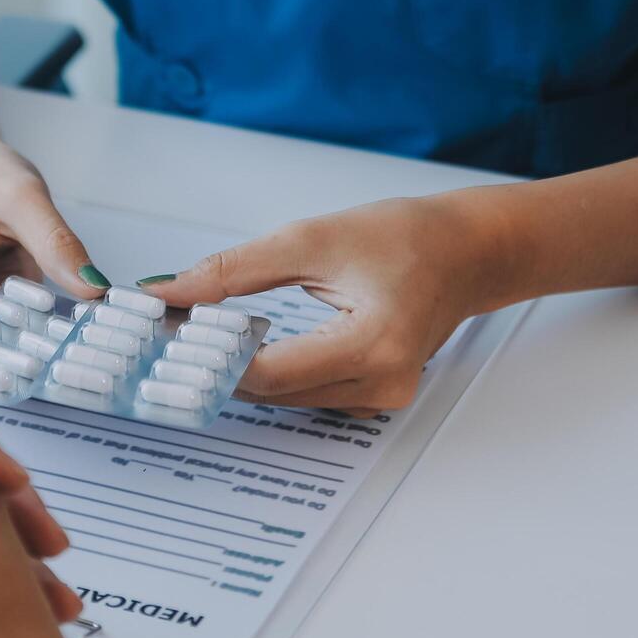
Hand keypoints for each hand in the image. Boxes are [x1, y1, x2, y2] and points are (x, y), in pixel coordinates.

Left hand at [140, 195, 506, 415]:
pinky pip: (307, 395)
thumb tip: (169, 292)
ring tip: (208, 336)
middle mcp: (381, 384)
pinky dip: (276, 374)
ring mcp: (380, 398)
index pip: (271, 374)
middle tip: (175, 334)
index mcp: (374, 345)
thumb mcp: (311, 239)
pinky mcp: (373, 399)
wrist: (467, 252)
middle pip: (273, 392)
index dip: (215, 361)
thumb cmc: (406, 238)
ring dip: (245, 371)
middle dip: (221, 364)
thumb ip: (232, 271)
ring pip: (286, 398)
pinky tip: (251, 349)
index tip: (172, 339)